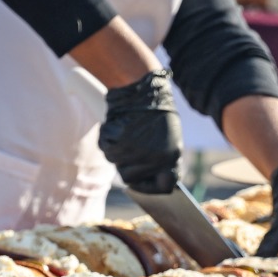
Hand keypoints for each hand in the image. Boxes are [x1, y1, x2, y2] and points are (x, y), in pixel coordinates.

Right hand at [98, 69, 181, 193]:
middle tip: (132, 147)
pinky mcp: (115, 141)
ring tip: (127, 131)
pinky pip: (106, 149)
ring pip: (116, 163)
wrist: (140, 88)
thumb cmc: (156, 112)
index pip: (163, 186)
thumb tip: (162, 182)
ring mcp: (132, 151)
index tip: (145, 184)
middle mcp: (153, 157)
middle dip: (129, 166)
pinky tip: (118, 126)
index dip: (153, 188)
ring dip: (118, 151)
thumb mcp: (171, 137)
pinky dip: (109, 140)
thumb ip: (166, 160)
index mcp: (171, 156)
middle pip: (131, 178)